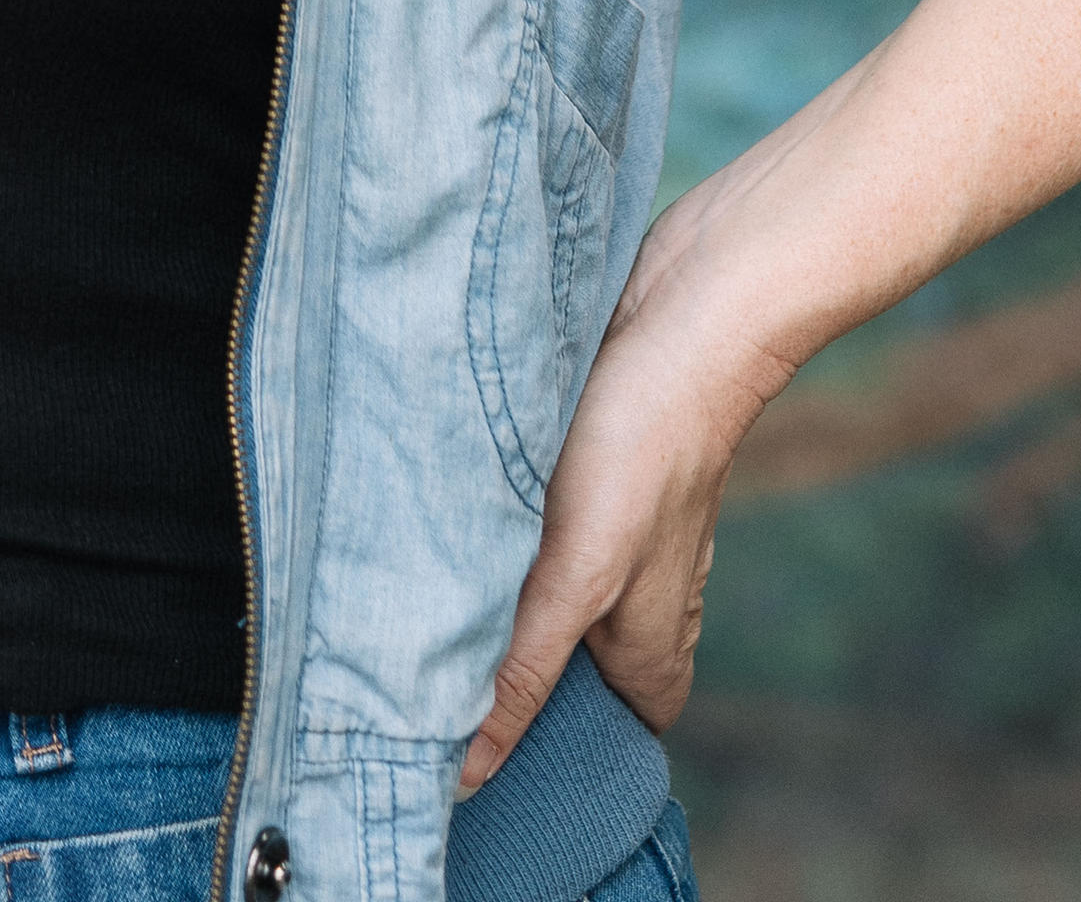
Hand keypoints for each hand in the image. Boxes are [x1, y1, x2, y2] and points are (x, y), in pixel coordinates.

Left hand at [456, 236, 789, 789]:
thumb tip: (468, 774)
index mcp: (648, 659)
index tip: (426, 749)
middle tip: (394, 670)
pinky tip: (436, 515)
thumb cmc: (643, 441)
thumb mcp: (578, 572)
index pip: (579, 746)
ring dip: (474, 593)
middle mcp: (635, 612)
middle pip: (548, 675)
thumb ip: (523, 668)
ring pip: (528, 599)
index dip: (509, 755)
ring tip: (401, 592)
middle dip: (477, 669)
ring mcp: (611, 544)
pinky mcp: (585, 484)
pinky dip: (485, 532)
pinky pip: (524, 534)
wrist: (687, 307)